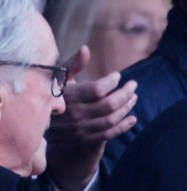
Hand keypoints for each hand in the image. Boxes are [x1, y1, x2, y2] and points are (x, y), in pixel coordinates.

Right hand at [45, 46, 137, 190]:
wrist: (47, 129)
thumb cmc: (57, 98)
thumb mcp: (60, 81)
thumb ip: (74, 65)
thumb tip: (86, 49)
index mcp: (68, 96)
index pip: (96, 90)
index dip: (110, 82)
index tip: (118, 76)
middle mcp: (75, 114)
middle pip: (108, 105)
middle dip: (124, 94)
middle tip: (133, 85)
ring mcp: (82, 129)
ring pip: (112, 119)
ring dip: (126, 108)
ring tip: (134, 98)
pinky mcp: (88, 140)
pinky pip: (110, 133)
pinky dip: (124, 126)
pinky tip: (133, 118)